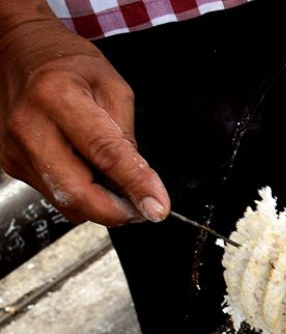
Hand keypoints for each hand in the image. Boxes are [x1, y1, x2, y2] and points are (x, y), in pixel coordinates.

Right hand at [0, 6, 168, 225]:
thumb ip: (126, 137)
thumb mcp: (113, 88)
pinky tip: (91, 176)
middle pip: (78, 193)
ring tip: (119, 187)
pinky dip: (82, 196)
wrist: (19, 55)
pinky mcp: (13, 165)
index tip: (157, 207)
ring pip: (68, 203)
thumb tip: (140, 183)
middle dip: (117, 211)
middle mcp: (30, 128)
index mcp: (58, 98)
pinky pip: (56, 196)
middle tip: (142, 207)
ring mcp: (16, 151)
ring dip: (101, 206)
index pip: (103, 152)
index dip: (134, 184)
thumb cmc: (68, 66)